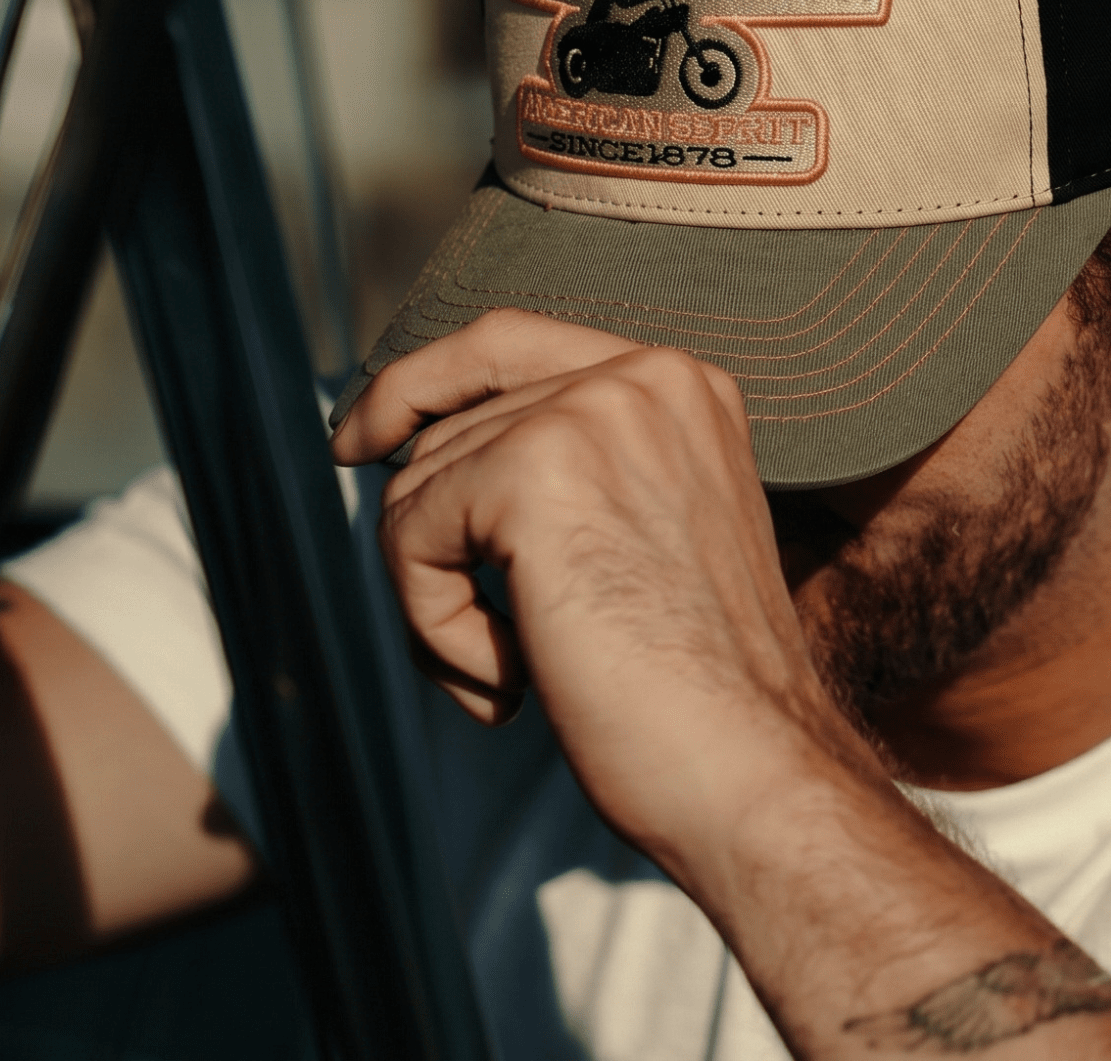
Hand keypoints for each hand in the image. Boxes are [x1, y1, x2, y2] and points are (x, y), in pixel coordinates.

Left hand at [329, 309, 866, 871]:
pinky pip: (410, 535)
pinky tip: (511, 683)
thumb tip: (412, 448)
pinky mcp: (535, 470)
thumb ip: (564, 468)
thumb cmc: (697, 689)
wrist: (754, 770)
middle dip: (441, 545)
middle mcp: (643, 375)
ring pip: (419, 486)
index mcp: (681, 385)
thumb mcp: (645, 534)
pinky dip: (434, 626)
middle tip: (495, 652)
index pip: (508, 339)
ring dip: (440, 600)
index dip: (418, 380)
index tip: (356, 439)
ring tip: (520, 672)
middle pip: (451, 431)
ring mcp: (591, 412)